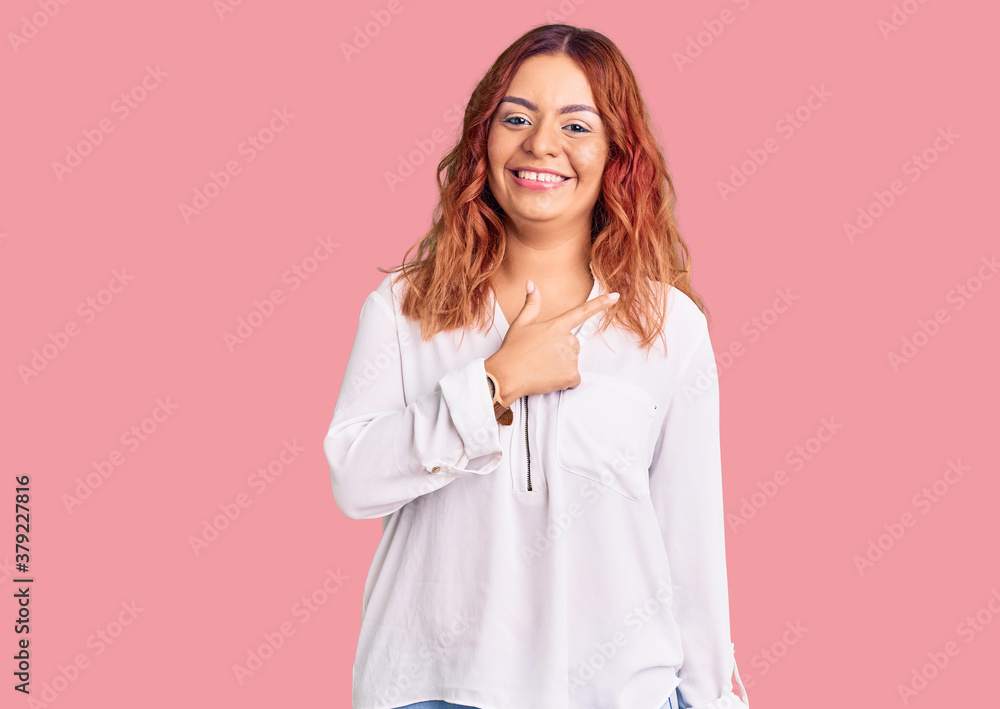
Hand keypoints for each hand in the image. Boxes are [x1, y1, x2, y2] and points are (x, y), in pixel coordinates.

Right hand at [485, 279, 619, 403]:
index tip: (615, 297)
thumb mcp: (521, 323)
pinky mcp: (571, 375)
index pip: (583, 312)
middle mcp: (567, 340)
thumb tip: (531, 284)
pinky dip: (564, 380)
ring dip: (561, 366)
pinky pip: (573, 378)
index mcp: (557, 325)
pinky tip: (548, 378)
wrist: (507, 375)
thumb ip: (531, 304)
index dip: (601, 304)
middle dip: (561, 350)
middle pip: (573, 344)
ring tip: (541, 366)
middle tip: (541, 355)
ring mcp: (571, 358)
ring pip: (572, 361)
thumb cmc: (512, 350)